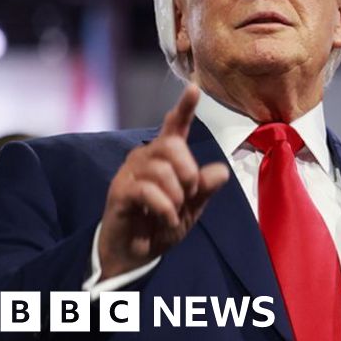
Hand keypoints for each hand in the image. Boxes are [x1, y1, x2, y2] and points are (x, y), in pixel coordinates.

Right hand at [98, 84, 229, 279]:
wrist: (137, 252)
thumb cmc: (164, 222)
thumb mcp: (194, 206)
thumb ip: (205, 187)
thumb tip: (221, 171)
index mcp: (166, 156)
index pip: (175, 126)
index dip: (184, 107)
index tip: (193, 87)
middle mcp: (145, 157)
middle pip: (173, 147)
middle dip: (189, 173)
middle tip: (189, 195)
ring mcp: (130, 172)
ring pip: (162, 171)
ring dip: (177, 197)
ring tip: (174, 211)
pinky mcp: (119, 191)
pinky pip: (149, 191)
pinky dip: (165, 208)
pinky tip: (165, 218)